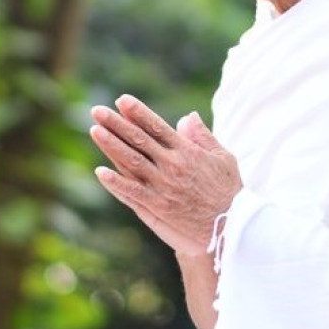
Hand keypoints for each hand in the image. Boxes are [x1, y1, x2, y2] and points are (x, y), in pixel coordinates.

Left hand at [89, 94, 241, 254]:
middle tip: (97, 111)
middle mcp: (172, 166)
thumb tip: (187, 116)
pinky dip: (116, 183)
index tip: (122, 101)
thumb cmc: (230, 192)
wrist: (234, 227)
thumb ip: (203, 137)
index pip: (157, 127)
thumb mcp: (224, 158)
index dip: (138, 113)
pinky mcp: (158, 208)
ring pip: (132, 162)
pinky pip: (133, 193)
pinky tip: (100, 172)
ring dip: (111, 146)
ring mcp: (163, 187)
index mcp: (188, 152)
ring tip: (95, 130)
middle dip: (117, 124)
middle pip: (139, 140)